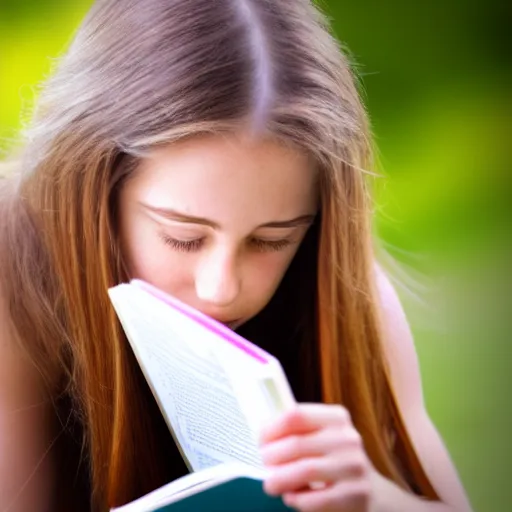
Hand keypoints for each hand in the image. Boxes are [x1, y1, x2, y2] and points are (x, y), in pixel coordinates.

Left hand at [259, 403, 377, 511]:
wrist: (372, 492)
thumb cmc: (334, 459)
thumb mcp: (324, 436)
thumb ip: (298, 432)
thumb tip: (261, 436)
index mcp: (336, 417)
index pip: (296, 415)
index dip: (272, 428)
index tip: (260, 440)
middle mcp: (347, 439)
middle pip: (297, 444)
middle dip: (271, 456)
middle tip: (263, 464)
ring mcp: (353, 467)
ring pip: (304, 471)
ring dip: (279, 479)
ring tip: (270, 485)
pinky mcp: (355, 496)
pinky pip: (315, 499)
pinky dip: (296, 499)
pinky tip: (292, 497)